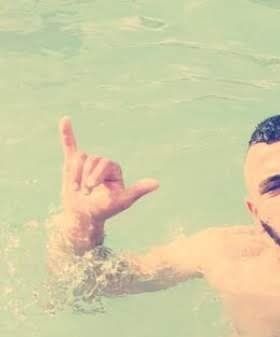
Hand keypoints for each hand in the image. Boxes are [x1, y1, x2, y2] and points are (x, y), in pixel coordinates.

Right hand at [59, 116, 158, 242]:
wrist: (84, 216)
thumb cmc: (105, 209)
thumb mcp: (123, 201)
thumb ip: (138, 190)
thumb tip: (157, 183)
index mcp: (114, 169)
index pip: (105, 162)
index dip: (96, 175)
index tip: (91, 188)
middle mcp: (101, 163)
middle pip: (91, 159)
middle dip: (86, 177)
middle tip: (85, 192)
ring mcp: (87, 163)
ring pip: (79, 158)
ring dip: (75, 174)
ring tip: (77, 189)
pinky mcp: (73, 163)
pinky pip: (70, 145)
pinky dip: (67, 133)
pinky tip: (65, 120)